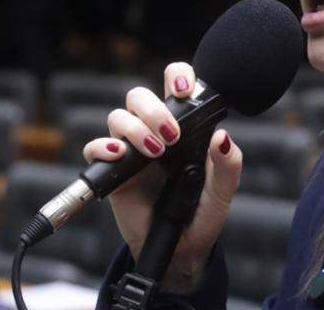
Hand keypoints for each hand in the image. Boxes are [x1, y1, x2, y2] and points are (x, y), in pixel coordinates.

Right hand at [82, 62, 241, 293]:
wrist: (182, 248)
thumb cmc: (203, 213)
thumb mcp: (223, 191)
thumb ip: (228, 164)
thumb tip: (222, 137)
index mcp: (183, 127)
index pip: (175, 86)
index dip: (177, 76)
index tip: (184, 89)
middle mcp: (154, 132)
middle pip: (139, 96)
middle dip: (153, 108)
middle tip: (172, 134)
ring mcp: (131, 150)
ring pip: (118, 117)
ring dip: (135, 128)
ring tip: (155, 152)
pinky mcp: (113, 171)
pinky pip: (95, 148)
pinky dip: (102, 148)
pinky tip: (120, 156)